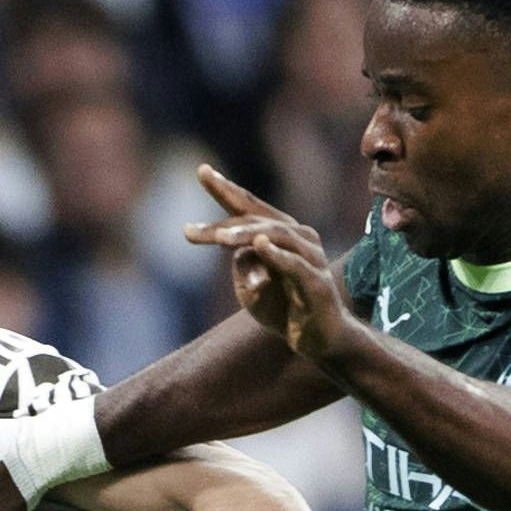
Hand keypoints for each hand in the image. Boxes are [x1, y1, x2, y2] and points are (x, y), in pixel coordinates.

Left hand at [186, 164, 350, 359]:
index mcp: (280, 233)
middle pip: (259, 219)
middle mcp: (298, 237)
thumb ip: (242, 266)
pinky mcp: (317, 282)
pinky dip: (277, 255)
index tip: (202, 171)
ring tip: (222, 238)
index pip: (249, 206)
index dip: (226, 188)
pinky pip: (296, 265)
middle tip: (192, 230)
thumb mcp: (251, 289)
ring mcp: (311, 257)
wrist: (319, 340)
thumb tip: (239, 250)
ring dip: (247, 235)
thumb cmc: (284, 309)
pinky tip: (260, 245)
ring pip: (277, 235)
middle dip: (226, 222)